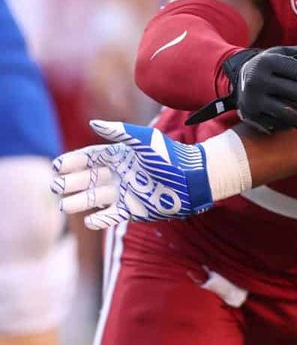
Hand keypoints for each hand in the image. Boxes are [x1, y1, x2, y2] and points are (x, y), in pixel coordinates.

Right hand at [51, 120, 214, 229]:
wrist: (193, 179)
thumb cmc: (170, 156)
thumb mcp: (144, 140)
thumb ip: (120, 132)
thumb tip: (92, 123)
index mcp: (120, 156)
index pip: (89, 158)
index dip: (72, 162)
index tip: (56, 166)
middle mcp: (119, 174)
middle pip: (87, 179)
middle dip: (70, 183)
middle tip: (56, 187)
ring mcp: (125, 192)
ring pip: (94, 198)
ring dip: (79, 202)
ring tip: (65, 205)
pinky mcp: (133, 209)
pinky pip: (111, 216)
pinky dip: (100, 219)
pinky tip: (90, 220)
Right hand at [186, 46, 296, 133]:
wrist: (242, 79)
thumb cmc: (277, 66)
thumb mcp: (290, 53)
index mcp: (269, 61)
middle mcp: (257, 80)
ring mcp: (252, 100)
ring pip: (290, 115)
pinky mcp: (249, 117)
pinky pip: (278, 126)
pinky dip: (289, 124)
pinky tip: (290, 119)